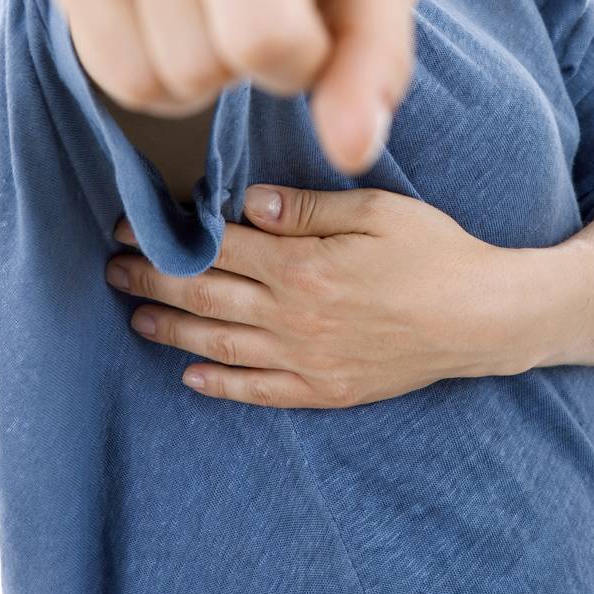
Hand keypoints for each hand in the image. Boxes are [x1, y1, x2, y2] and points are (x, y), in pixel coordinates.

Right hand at [48, 0, 418, 175]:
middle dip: (284, 61)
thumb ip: (375, 58)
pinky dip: (164, 84)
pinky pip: (127, 81)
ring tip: (219, 5)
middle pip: (259, 37)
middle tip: (284, 13)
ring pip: (188, 73)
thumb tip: (351, 150)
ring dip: (218, 72)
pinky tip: (174, 21)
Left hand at [105, 185, 519, 406]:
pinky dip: (222, 385)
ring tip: (133, 316)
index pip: (217, 246)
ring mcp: (308, 358)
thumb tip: (249, 202)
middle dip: (154, 279)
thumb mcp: (377, 210)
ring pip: (222, 345)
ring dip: (172, 330)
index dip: (169, 234)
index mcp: (303, 265)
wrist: (482, 317)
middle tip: (111, 268)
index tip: (130, 222)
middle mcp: (295, 315)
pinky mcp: (326, 389)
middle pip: (207, 295)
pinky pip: (261, 391)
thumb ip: (309, 208)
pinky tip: (192, 378)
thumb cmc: (434, 251)